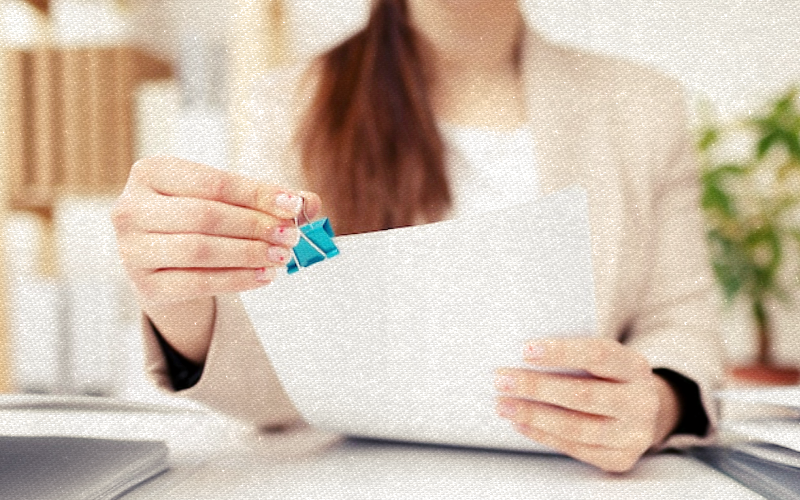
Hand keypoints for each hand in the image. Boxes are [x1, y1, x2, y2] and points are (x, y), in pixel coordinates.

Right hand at [112, 157, 320, 359]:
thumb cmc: (202, 221)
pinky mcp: (145, 285)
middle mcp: (130, 208)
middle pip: (204, 216)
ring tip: (282, 256)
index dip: (256, 194)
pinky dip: (237, 280)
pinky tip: (265, 276)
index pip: (212, 182)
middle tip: (292, 236)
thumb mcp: (229, 201)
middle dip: (255, 226)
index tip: (293, 205)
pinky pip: (197, 283)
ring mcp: (132, 249)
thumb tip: (310, 203)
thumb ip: (269, 199)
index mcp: (149, 172)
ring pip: (199, 250)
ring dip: (248, 253)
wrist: (168, 264)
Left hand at [494, 338, 679, 472]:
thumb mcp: (603, 360)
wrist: (641, 412)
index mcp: (634, 366)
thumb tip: (522, 355)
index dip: (561, 352)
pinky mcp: (619, 457)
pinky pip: (574, 448)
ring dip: (533, 416)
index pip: (598, 354)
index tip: (525, 350)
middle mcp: (640, 401)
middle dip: (536, 387)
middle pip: (583, 394)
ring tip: (504, 405)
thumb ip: (572, 356)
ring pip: (576, 427)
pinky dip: (542, 435)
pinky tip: (520, 423)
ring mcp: (632, 434)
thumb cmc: (609, 378)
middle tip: (502, 380)